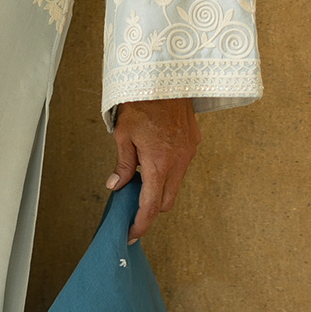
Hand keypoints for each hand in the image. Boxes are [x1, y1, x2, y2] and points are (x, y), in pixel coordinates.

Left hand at [107, 97, 199, 244]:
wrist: (163, 77)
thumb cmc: (140, 103)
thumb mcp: (123, 134)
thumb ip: (123, 164)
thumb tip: (117, 185)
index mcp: (158, 163)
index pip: (150, 206)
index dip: (140, 224)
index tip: (132, 233)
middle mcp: (178, 162)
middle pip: (165, 202)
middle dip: (149, 209)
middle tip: (130, 206)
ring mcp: (189, 153)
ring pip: (175, 186)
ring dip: (159, 189)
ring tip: (140, 179)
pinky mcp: (193, 143)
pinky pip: (181, 168)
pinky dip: (168, 172)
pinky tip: (153, 161)